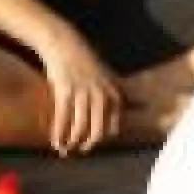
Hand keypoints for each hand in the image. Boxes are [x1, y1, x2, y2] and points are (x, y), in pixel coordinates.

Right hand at [36, 22, 123, 155]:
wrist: (63, 43)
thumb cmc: (84, 62)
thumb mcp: (106, 78)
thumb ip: (113, 95)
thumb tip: (137, 105)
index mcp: (113, 96)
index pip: (111, 128)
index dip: (100, 139)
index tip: (90, 144)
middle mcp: (101, 97)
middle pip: (97, 132)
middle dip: (88, 145)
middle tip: (80, 150)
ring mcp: (83, 94)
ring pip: (79, 129)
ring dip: (71, 142)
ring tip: (64, 148)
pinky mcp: (65, 92)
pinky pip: (62, 120)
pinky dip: (58, 134)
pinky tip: (55, 142)